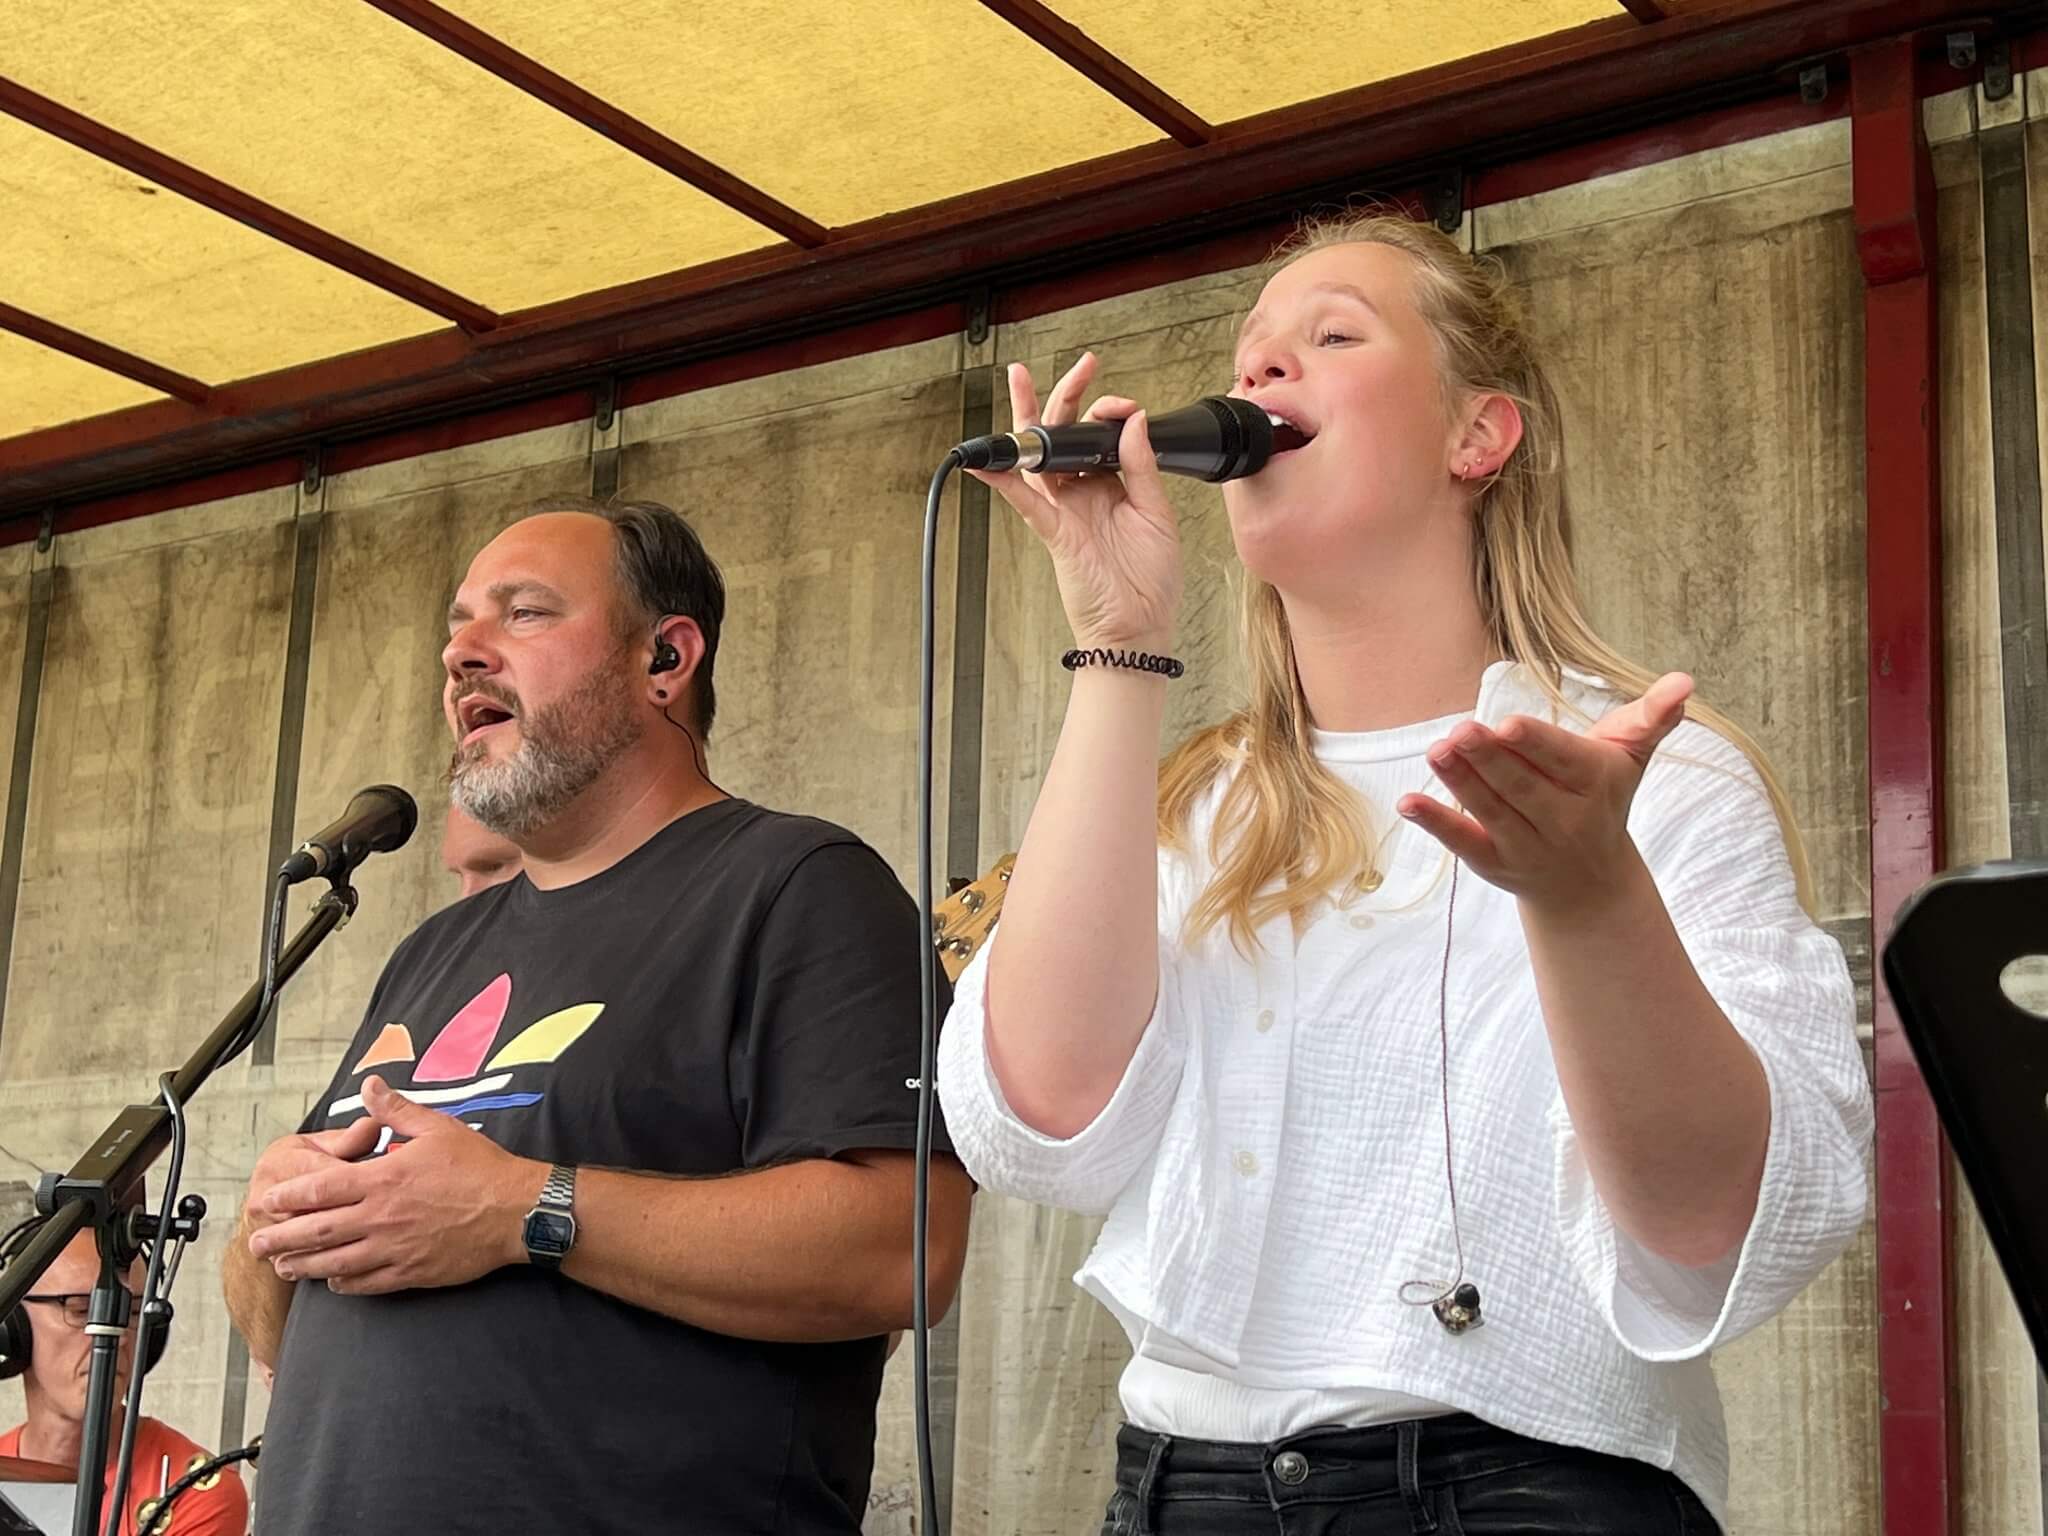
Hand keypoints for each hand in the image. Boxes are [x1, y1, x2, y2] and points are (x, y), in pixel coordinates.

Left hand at [246, 1076, 542, 1295]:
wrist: (516, 1211)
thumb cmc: (480, 1167)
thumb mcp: (438, 1127)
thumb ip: (397, 1110)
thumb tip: (371, 1085)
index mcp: (383, 1178)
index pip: (320, 1188)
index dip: (288, 1196)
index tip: (265, 1202)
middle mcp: (380, 1216)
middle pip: (317, 1231)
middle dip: (281, 1238)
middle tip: (256, 1243)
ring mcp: (393, 1249)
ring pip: (334, 1263)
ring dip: (303, 1265)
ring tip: (282, 1267)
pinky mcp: (410, 1272)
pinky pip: (365, 1283)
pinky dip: (342, 1284)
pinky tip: (331, 1282)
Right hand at [971, 353, 1182, 650]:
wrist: (1138, 626)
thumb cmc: (1150, 580)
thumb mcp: (1158, 513)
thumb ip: (1143, 466)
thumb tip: (1135, 420)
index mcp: (1112, 485)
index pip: (1102, 435)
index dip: (1110, 413)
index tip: (1124, 407)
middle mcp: (1084, 493)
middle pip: (1065, 435)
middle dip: (1067, 395)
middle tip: (1079, 365)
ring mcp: (1065, 510)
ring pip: (1038, 456)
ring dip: (1027, 418)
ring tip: (1018, 380)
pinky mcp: (1054, 532)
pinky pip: (1024, 501)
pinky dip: (1002, 480)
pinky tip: (985, 460)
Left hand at [1399, 673, 1693, 912]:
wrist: (1592, 885)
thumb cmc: (1604, 799)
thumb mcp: (1630, 758)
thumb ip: (1651, 718)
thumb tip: (1685, 681)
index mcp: (1593, 784)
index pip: (1562, 760)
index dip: (1534, 743)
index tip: (1507, 723)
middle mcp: (1562, 819)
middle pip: (1521, 786)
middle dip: (1490, 759)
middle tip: (1460, 730)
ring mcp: (1527, 845)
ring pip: (1490, 810)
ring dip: (1460, 782)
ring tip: (1435, 750)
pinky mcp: (1494, 863)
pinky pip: (1464, 843)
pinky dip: (1436, 823)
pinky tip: (1407, 802)